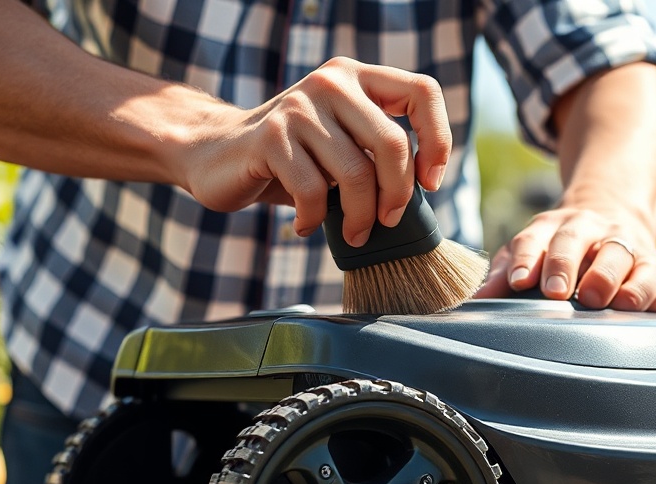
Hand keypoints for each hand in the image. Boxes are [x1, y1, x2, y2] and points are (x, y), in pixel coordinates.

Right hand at [175, 57, 451, 245]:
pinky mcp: (270, 137)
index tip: (430, 182)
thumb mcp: (344, 147)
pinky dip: (314, 219)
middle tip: (388, 221)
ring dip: (360, 218)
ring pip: (356, 174)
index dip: (438, 139)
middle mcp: (331, 83)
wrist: (217, 155)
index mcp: (358, 78)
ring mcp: (299, 106)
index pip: (423, 91)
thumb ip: (378, 156)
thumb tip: (421, 197)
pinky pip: (314, 190)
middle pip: (393, 143)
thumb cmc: (294, 160)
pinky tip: (305, 225)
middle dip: (397, 195)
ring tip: (353, 233)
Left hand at [476, 204, 655, 311]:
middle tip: (556, 292)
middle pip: (579, 240)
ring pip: (625, 256)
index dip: (527, 258)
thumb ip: (505, 272)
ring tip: (603, 300)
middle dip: (566, 264)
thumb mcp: (534, 248)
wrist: (619, 214)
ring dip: (614, 278)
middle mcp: (595, 230)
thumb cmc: (565, 247)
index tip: (518, 282)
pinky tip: (647, 311)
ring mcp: (632, 247)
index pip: (536, 237)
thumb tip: (476, 299)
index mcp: (557, 226)